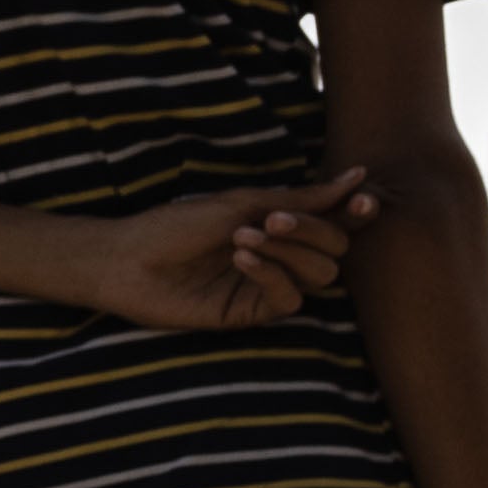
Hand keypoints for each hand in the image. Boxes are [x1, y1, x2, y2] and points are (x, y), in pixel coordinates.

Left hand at [82, 176, 361, 331]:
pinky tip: (240, 258)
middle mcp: (282, 255)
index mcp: (282, 225)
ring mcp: (269, 285)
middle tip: (270, 218)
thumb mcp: (241, 204)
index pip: (338, 221)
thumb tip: (358, 176)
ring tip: (243, 236)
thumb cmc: (175, 226)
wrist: (125, 260)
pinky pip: (290, 299)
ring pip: (322, 274)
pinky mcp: (251, 312)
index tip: (362, 199)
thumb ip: (300, 198)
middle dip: (312, 229)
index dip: (357, 212)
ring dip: (290, 250)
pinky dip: (272, 273)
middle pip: (337, 247)